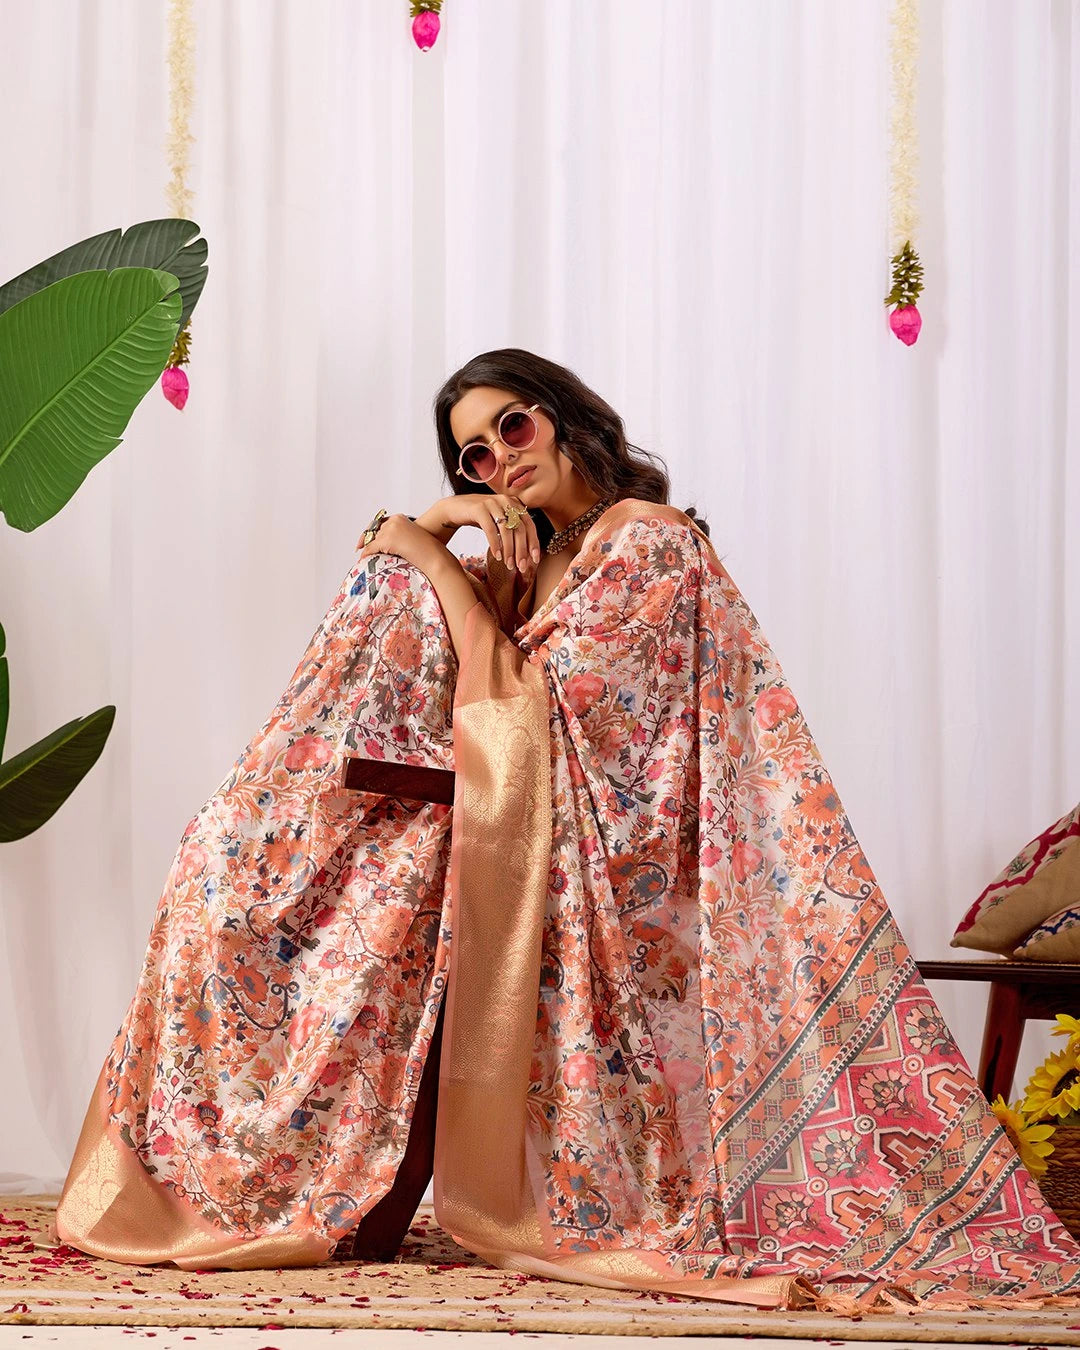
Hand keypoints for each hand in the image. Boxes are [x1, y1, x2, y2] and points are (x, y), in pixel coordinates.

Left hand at [356, 513, 441, 572]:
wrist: (436, 554)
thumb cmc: (432, 549)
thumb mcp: (416, 539)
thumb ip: (404, 539)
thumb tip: (401, 547)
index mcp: (400, 519)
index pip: (380, 523)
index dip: (371, 532)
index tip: (365, 539)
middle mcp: (394, 521)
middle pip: (372, 530)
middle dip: (366, 539)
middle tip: (359, 547)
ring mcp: (390, 529)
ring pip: (371, 539)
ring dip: (366, 548)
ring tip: (362, 556)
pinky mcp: (388, 540)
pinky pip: (371, 548)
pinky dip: (365, 554)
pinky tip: (363, 560)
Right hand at [416, 494, 540, 575]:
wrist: (454, 508)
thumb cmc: (480, 518)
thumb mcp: (500, 522)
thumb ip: (513, 531)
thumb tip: (527, 554)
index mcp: (514, 503)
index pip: (530, 525)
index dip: (534, 543)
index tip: (535, 560)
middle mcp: (505, 501)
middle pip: (520, 528)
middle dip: (522, 551)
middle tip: (521, 567)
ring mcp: (492, 503)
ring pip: (507, 530)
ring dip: (509, 550)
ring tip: (508, 565)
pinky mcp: (479, 508)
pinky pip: (490, 529)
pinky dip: (495, 544)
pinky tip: (497, 556)